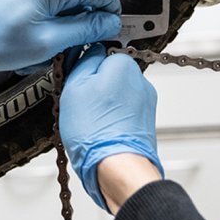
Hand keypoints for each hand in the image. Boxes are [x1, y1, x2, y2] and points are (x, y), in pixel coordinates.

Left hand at [0, 0, 120, 72]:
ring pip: (62, 0)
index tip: (108, 33)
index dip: (110, 15)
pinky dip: (42, 19)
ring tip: (37, 47)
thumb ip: (85, 30)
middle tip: (63, 50)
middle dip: (79, 24)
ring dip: (58, 25)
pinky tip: (26, 36)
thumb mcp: (47, 42)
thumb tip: (110, 23)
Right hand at [59, 44, 162, 209]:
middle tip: (80, 106)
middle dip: (94, 89)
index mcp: (124, 65)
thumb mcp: (74, 86)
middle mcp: (140, 81)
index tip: (75, 84)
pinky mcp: (145, 124)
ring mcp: (145, 104)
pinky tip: (100, 134)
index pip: (99, 54)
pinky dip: (111, 122)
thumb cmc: (94, 131)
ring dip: (102, 107)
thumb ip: (83, 61)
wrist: (117, 168)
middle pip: (109, 76)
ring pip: (115, 97)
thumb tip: (88, 51)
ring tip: (90, 124)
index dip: (83, 70)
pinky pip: (122, 116)